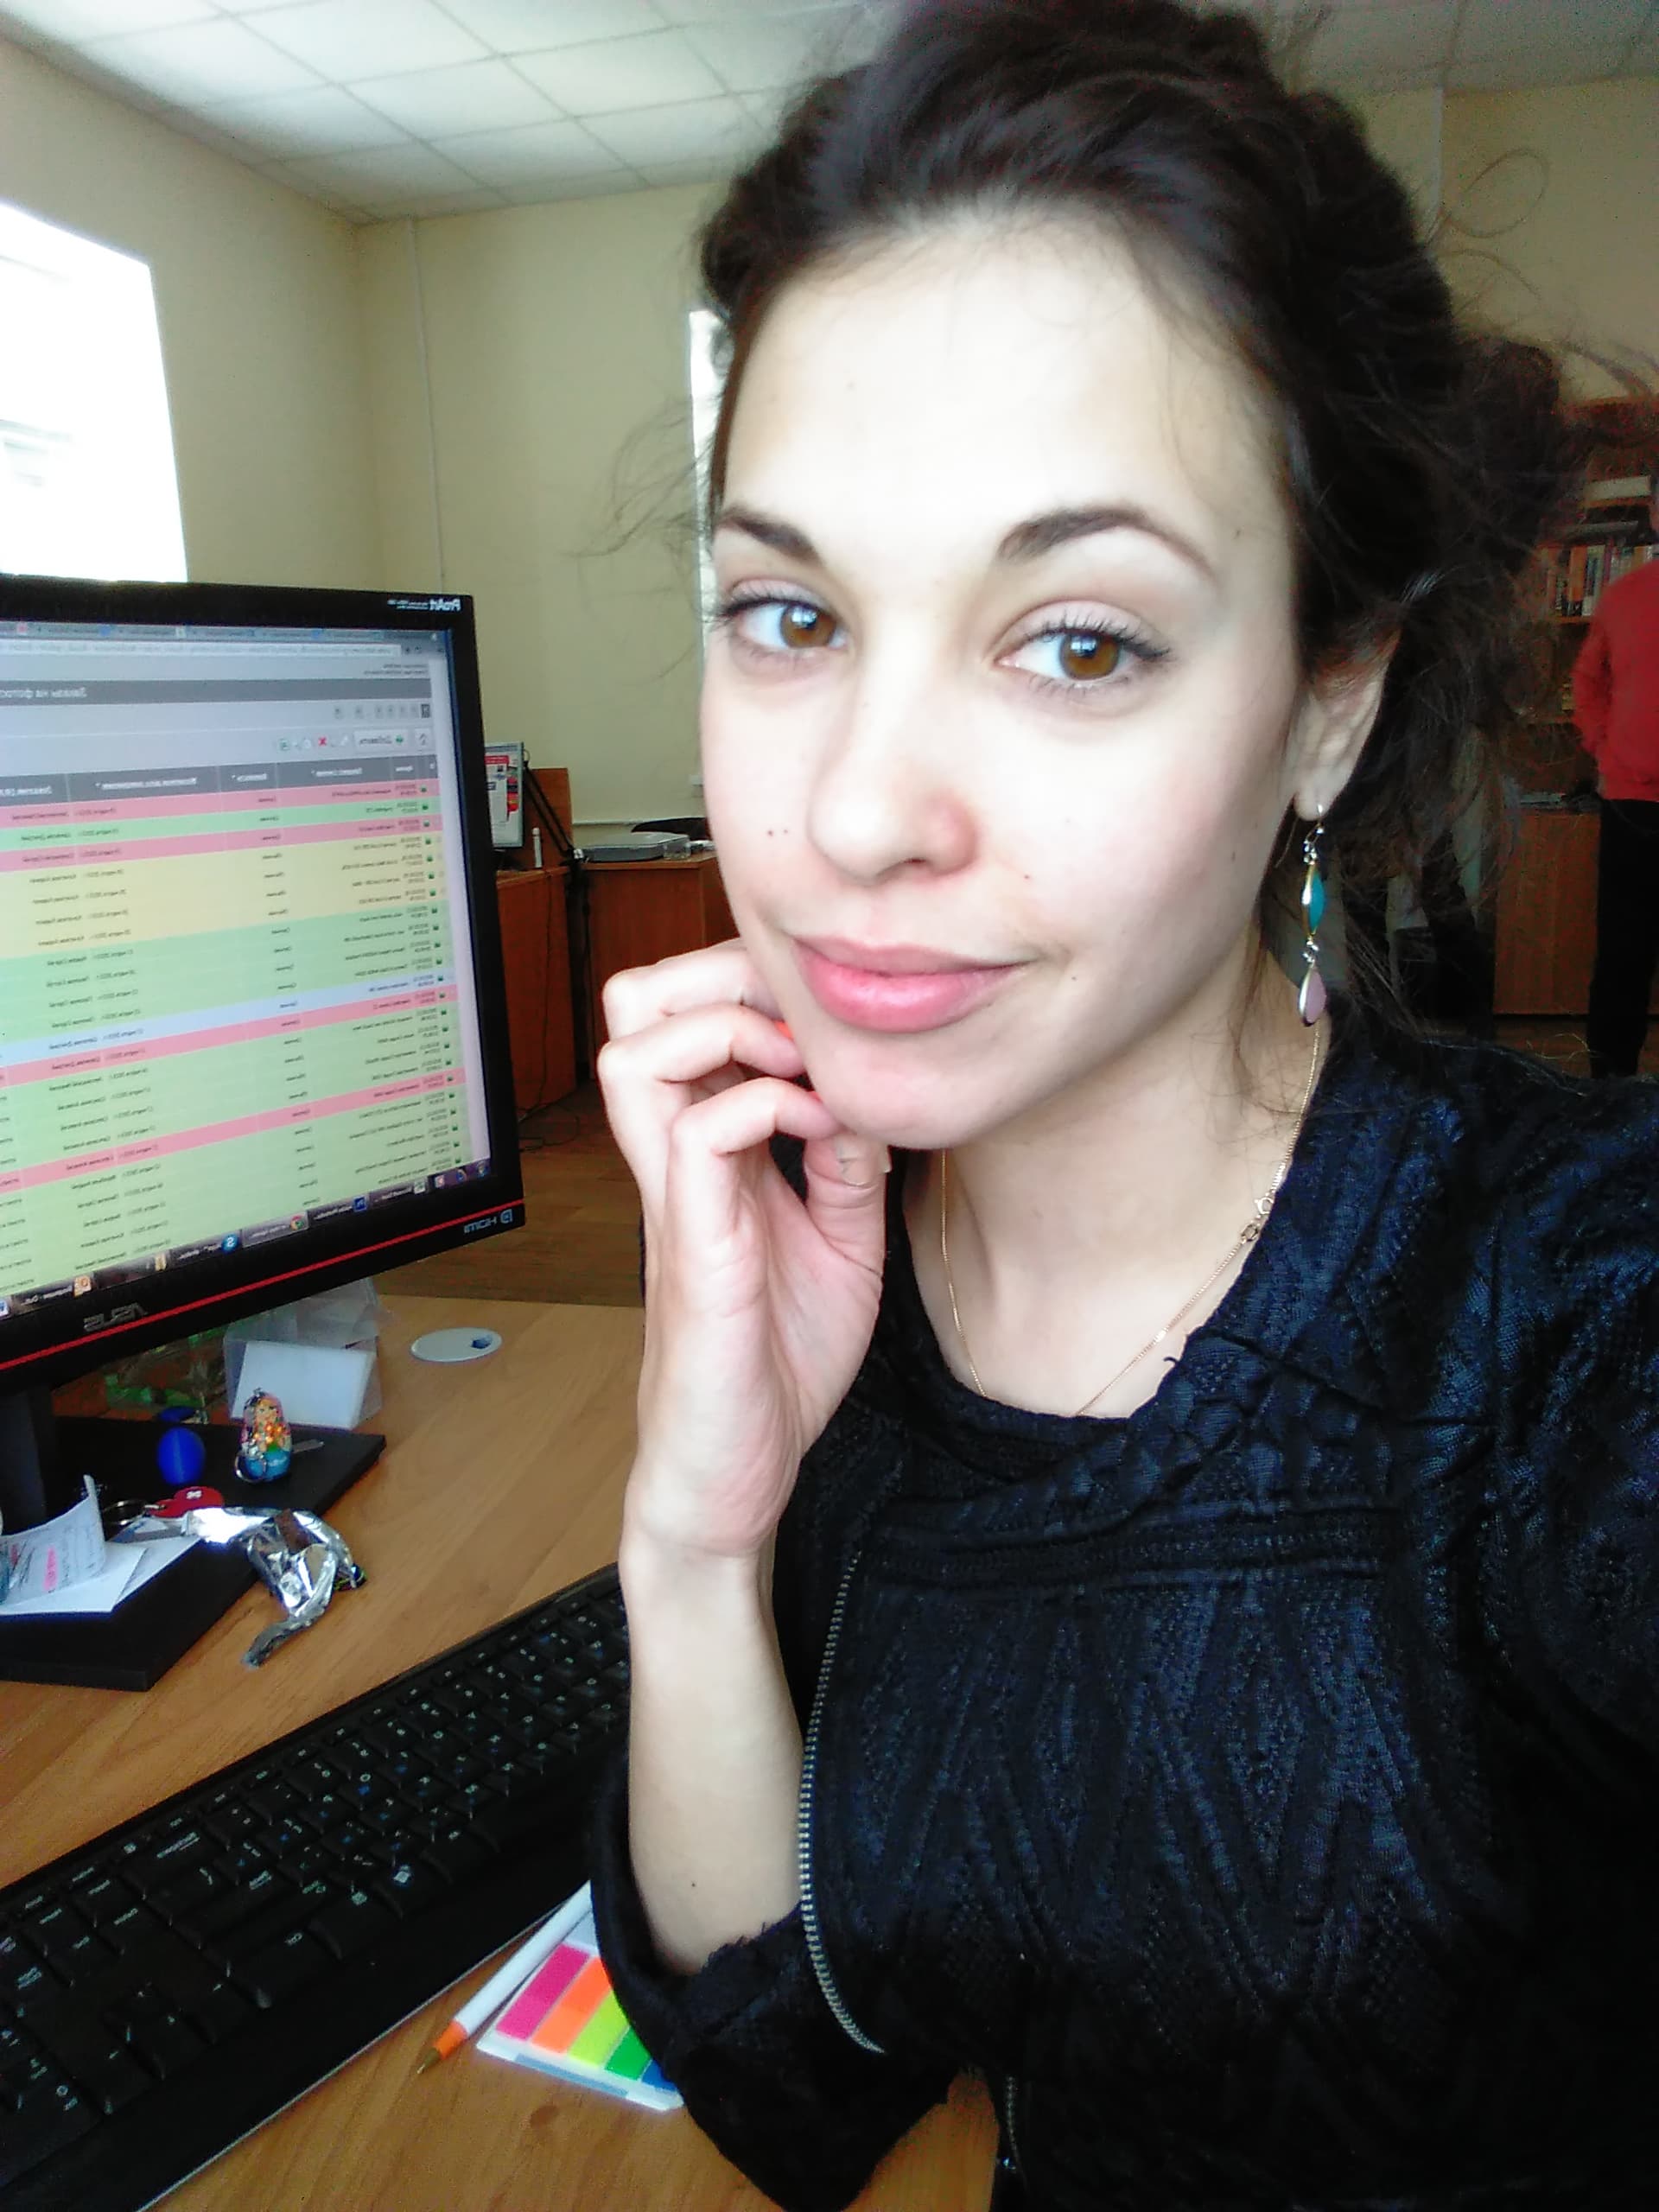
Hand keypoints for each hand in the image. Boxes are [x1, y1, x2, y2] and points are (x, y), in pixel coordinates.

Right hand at [599, 941, 890, 1565]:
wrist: (739, 1472)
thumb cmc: (775, 1363)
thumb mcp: (841, 1242)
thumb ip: (847, 1165)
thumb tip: (865, 1095)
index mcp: (703, 1151)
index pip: (678, 1014)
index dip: (740, 980)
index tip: (821, 1012)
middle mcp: (674, 1162)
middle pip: (632, 1007)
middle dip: (719, 976)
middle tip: (801, 1017)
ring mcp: (677, 1201)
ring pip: (635, 1056)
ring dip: (727, 1032)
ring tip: (800, 1066)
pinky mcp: (695, 1251)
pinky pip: (698, 1139)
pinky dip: (763, 1108)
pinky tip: (818, 1134)